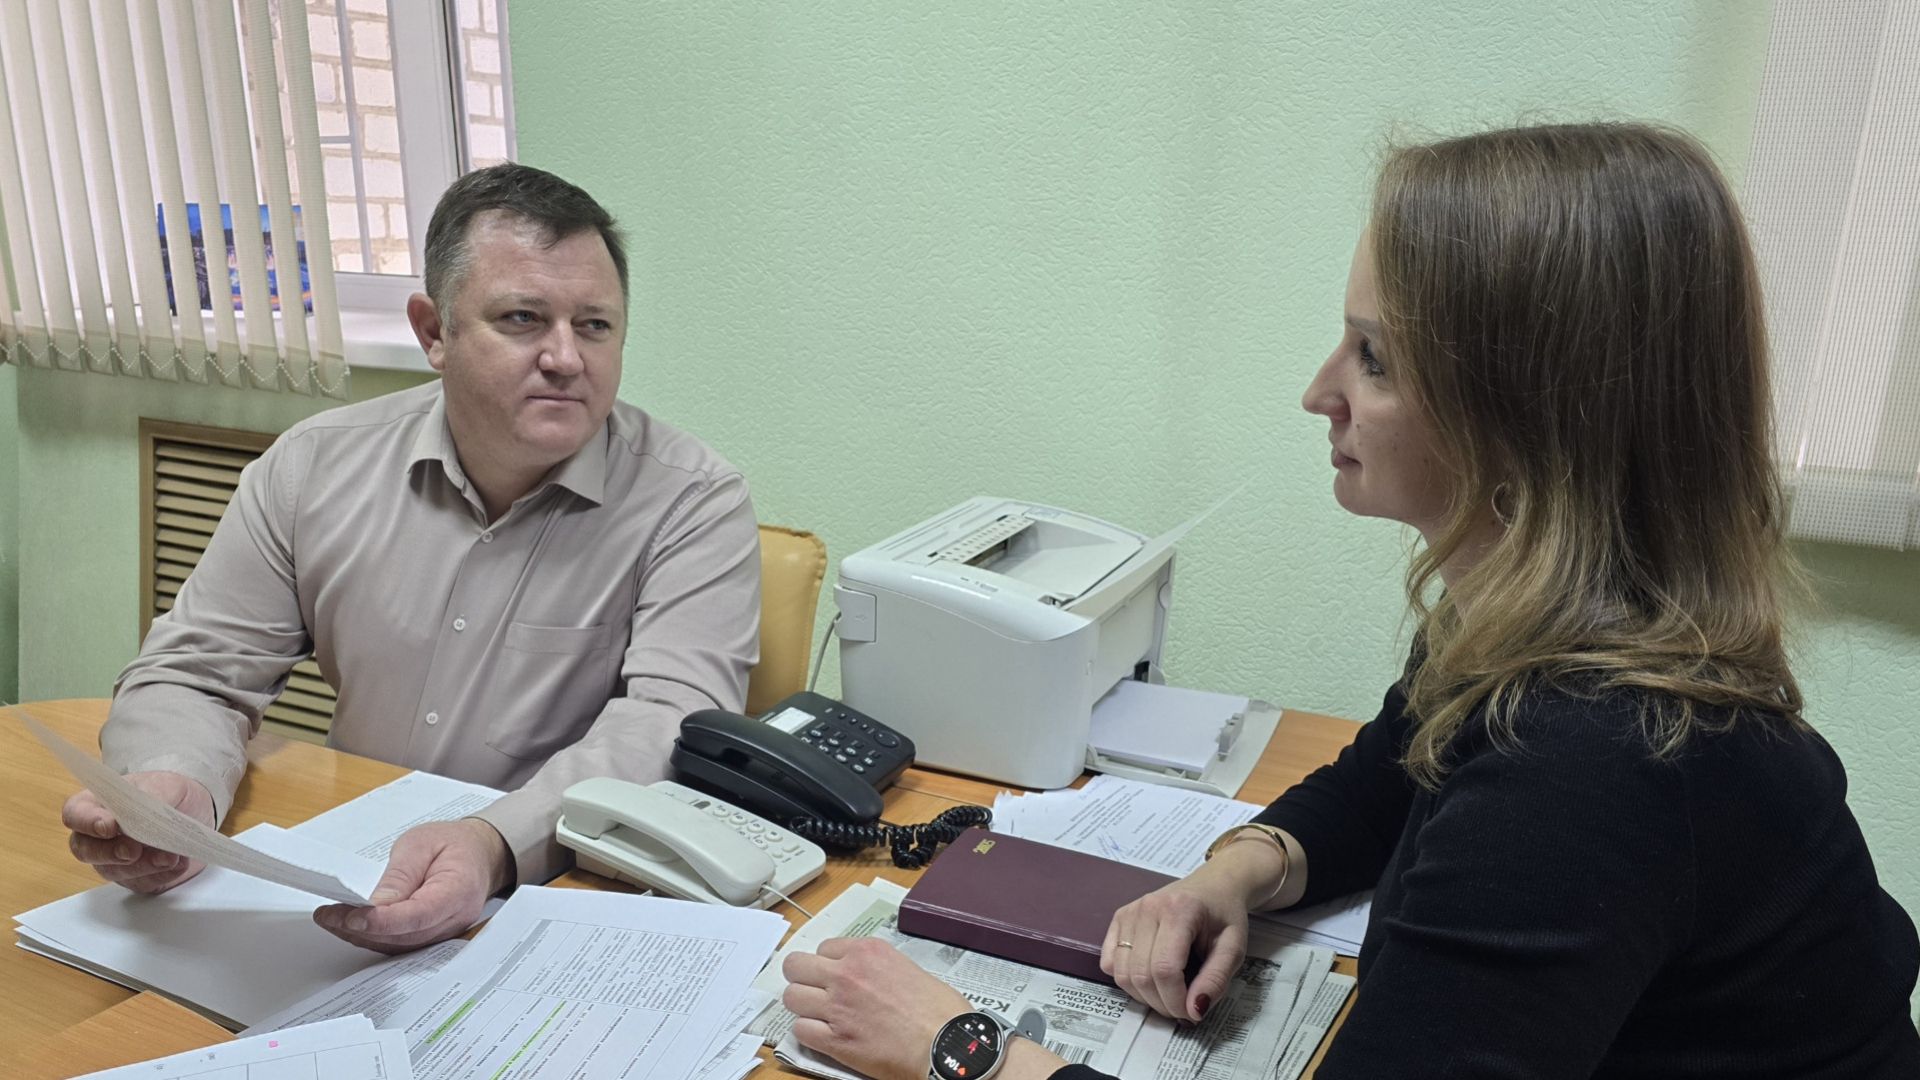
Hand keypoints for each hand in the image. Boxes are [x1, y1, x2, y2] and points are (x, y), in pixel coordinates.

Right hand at [62, 771, 214, 893]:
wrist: (196, 812)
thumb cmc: (170, 793)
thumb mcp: (166, 784)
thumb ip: (152, 795)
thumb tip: (141, 813)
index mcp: (96, 804)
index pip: (75, 814)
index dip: (87, 822)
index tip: (109, 826)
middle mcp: (97, 836)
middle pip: (85, 850)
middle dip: (109, 852)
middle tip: (133, 850)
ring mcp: (113, 861)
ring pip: (114, 871)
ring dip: (142, 865)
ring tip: (170, 857)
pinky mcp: (136, 878)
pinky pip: (141, 883)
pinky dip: (161, 875)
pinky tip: (179, 864)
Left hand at [313, 818, 510, 953]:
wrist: (479, 854)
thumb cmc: (453, 844)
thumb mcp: (422, 843)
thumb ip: (401, 874)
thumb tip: (377, 904)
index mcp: (459, 890)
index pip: (419, 914)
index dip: (383, 921)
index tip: (352, 916)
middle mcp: (454, 920)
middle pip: (405, 935)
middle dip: (362, 929)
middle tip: (328, 916)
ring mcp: (444, 933)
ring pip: (399, 945)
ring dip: (362, 936)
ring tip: (331, 920)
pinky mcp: (431, 936)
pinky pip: (400, 944)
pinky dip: (372, 937)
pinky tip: (350, 927)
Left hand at [784, 938, 1065, 1079]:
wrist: (947, 1045)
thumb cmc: (941, 1012)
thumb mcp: (910, 970)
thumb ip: (880, 967)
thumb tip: (869, 977)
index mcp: (868, 952)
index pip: (824, 947)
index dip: (827, 963)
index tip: (833, 974)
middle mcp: (847, 974)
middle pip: (796, 965)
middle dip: (802, 978)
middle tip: (813, 991)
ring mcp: (837, 1007)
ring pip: (791, 997)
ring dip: (802, 1006)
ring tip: (818, 1015)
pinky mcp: (835, 1039)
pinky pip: (800, 1030)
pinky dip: (808, 1033)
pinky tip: (823, 1036)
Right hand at [1100, 838, 1284, 1021]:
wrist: (1214, 885)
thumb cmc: (1225, 915)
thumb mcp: (1234, 948)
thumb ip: (1215, 980)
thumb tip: (1194, 1011)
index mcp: (1179, 910)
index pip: (1165, 970)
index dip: (1175, 1001)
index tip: (1191, 1012)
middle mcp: (1147, 908)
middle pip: (1141, 975)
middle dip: (1161, 1003)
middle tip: (1182, 1007)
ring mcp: (1129, 912)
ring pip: (1122, 973)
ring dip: (1143, 996)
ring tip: (1167, 994)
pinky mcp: (1119, 918)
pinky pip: (1109, 961)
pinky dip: (1126, 979)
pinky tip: (1149, 977)